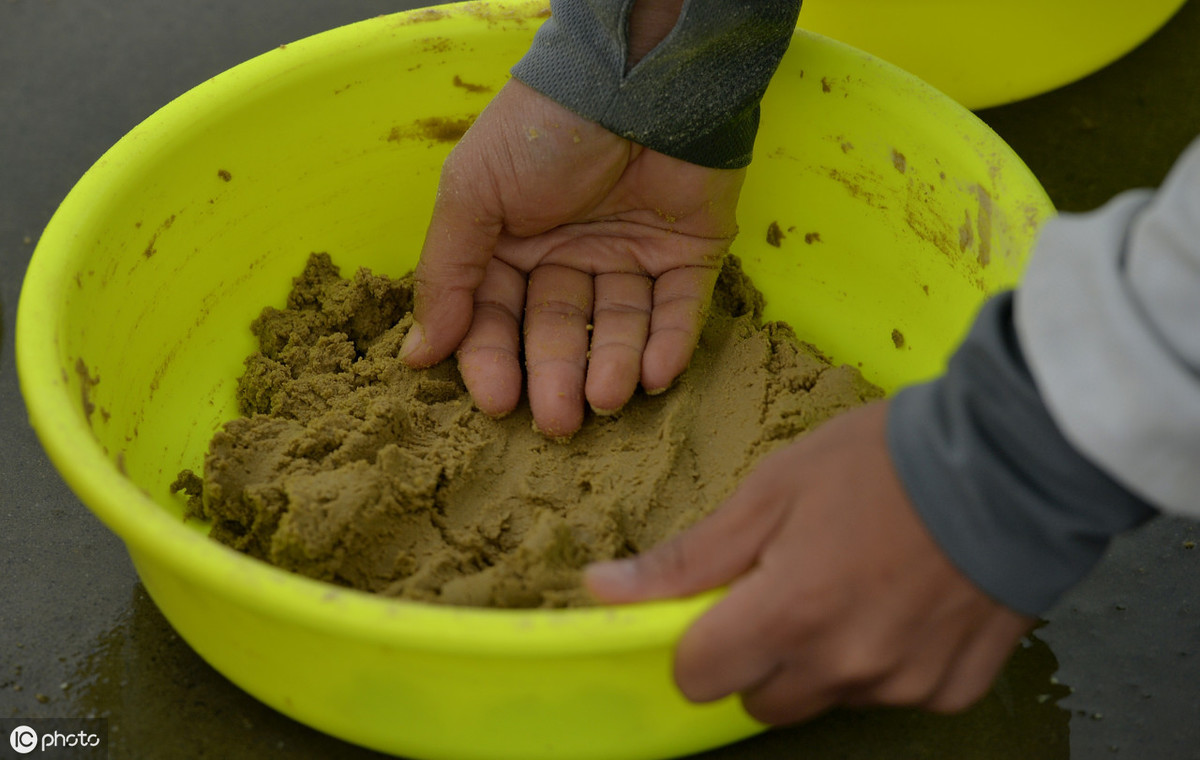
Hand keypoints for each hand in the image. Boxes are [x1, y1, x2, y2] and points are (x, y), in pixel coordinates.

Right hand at [400, 79, 744, 436]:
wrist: (636, 76)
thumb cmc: (543, 130)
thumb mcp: (473, 194)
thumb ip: (447, 275)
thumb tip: (418, 356)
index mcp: (513, 243)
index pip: (498, 318)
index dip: (494, 361)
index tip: (497, 401)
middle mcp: (570, 256)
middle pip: (560, 332)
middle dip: (558, 377)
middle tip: (560, 420)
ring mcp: (632, 255)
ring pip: (619, 327)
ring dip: (613, 366)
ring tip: (608, 396)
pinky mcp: (690, 253)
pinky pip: (679, 309)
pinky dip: (669, 344)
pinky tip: (655, 374)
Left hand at [586, 402, 1035, 723]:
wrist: (1011, 461)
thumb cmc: (882, 462)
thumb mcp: (772, 490)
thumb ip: (690, 557)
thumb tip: (604, 590)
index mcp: (788, 615)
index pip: (698, 677)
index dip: (696, 642)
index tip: (719, 606)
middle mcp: (843, 666)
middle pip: (759, 699)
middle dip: (758, 654)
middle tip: (791, 585)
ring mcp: (902, 684)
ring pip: (825, 698)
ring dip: (823, 658)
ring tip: (856, 581)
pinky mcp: (952, 688)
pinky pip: (892, 693)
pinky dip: (887, 660)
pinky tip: (904, 600)